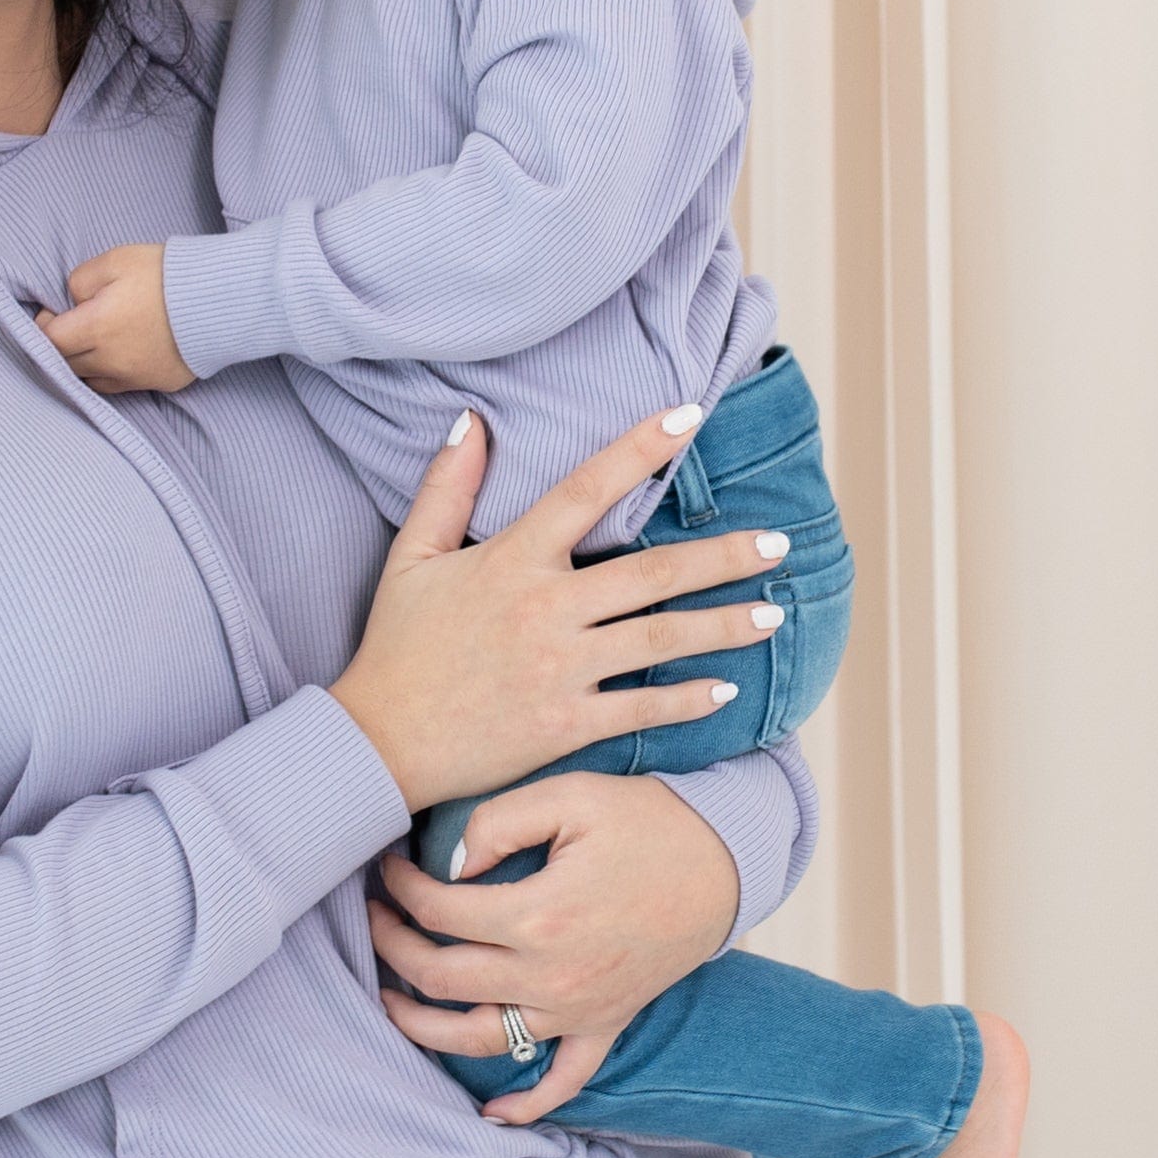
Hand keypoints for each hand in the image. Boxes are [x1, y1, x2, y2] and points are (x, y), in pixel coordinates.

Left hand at [37, 244, 196, 393]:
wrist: (218, 299)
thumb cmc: (165, 275)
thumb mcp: (115, 260)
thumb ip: (80, 281)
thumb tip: (71, 302)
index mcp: (96, 327)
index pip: (48, 340)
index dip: (42, 325)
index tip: (52, 312)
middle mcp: (110, 360)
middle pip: (64, 364)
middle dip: (59, 346)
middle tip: (68, 326)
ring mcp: (133, 376)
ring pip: (88, 381)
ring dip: (81, 364)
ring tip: (91, 341)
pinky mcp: (156, 383)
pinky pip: (118, 387)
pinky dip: (108, 374)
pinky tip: (116, 355)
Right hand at [327, 407, 793, 816]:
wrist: (378, 741)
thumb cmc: (396, 647)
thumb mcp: (410, 555)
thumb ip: (446, 486)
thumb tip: (471, 419)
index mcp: (512, 558)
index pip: (587, 487)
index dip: (641, 447)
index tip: (690, 415)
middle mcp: (545, 608)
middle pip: (653, 571)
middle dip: (724, 556)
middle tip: (779, 542)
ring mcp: (561, 669)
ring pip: (662, 638)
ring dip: (724, 624)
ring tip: (773, 612)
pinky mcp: (567, 724)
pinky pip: (642, 708)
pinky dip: (687, 699)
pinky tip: (726, 689)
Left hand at [367, 773, 743, 1121]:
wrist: (725, 861)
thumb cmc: (646, 820)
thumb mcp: (570, 796)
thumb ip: (498, 824)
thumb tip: (449, 865)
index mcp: (539, 916)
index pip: (439, 911)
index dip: (401, 887)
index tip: (387, 866)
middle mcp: (552, 975)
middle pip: (441, 978)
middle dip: (392, 946)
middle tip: (374, 917)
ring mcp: (579, 1009)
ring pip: (479, 1040)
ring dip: (422, 1025)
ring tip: (388, 998)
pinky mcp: (606, 1024)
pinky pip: (564, 1079)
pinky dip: (527, 1106)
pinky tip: (491, 1113)